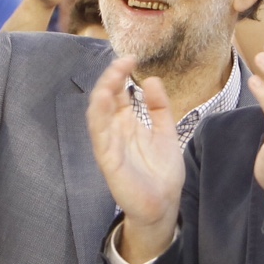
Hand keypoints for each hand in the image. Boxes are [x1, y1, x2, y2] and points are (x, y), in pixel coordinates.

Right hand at [86, 57, 183, 263]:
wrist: (164, 206)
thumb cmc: (161, 172)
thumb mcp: (165, 132)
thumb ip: (159, 107)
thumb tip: (152, 79)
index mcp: (128, 123)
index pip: (118, 93)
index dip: (121, 74)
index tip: (132, 58)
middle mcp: (115, 131)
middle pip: (106, 99)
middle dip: (111, 78)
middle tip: (122, 62)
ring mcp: (110, 145)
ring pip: (98, 114)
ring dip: (102, 93)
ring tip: (112, 76)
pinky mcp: (109, 161)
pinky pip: (99, 136)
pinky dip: (99, 117)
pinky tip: (104, 100)